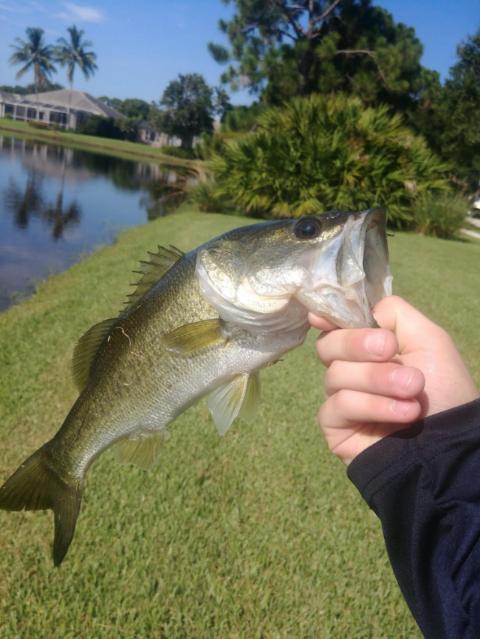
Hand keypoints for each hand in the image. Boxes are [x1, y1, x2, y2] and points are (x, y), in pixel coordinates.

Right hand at [310, 296, 478, 464]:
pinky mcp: (336, 427)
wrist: (451, 441)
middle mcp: (351, 371)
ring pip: (335, 375)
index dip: (327, 318)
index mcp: (369, 349)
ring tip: (412, 391)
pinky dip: (371, 405)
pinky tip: (401, 413)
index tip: (322, 317)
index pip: (335, 328)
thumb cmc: (445, 389)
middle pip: (328, 346)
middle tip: (390, 351)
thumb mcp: (428, 338)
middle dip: (358, 345)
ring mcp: (341, 400)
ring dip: (377, 380)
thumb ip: (393, 313)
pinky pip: (338, 405)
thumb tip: (356, 310)